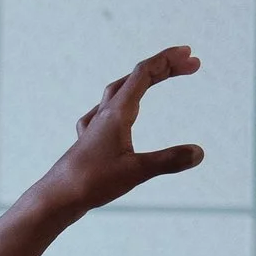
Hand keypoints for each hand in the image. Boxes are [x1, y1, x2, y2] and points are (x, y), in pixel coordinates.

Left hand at [29, 46, 204, 217]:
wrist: (55, 198)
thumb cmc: (91, 182)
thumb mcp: (136, 172)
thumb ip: (169, 160)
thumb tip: (199, 153)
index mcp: (116, 113)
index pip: (144, 74)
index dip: (168, 60)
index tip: (191, 57)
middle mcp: (103, 115)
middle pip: (134, 79)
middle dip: (163, 67)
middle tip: (189, 63)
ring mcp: (93, 127)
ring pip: (117, 92)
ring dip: (140, 81)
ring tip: (158, 77)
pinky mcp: (87, 142)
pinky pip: (103, 113)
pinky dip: (118, 104)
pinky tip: (114, 113)